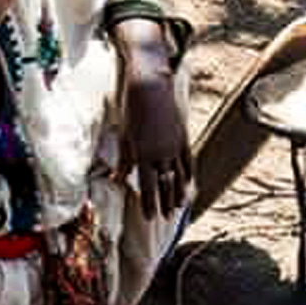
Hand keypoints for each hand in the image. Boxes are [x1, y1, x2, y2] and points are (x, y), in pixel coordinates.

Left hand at [120, 66, 192, 219]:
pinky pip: (188, 161)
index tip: (150, 217)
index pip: (147, 187)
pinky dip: (188, 174)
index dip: (149, 204)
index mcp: (143, 154)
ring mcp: (175, 146)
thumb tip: (117, 178)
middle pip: (166, 185)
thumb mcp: (123, 136)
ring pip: (180, 176)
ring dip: (179, 192)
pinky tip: (188, 184)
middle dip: (166, 203)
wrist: (149, 86)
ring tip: (179, 206)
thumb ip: (123, 160)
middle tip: (167, 218)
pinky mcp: (183, 136)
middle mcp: (161, 153)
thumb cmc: (131, 109)